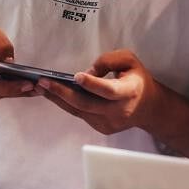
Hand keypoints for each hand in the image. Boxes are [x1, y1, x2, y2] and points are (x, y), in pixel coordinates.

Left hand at [36, 50, 161, 134]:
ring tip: (40, 87)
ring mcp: (109, 123)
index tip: (76, 76)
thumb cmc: (136, 79)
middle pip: (87, 104)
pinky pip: (81, 114)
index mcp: (129, 92)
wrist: (147, 107)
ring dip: (58, 98)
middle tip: (43, 82)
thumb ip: (108, 61)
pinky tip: (53, 94)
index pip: (109, 90)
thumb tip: (86, 73)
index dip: (92, 84)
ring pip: (79, 111)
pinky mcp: (102, 128)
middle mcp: (119, 111)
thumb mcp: (129, 60)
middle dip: (62, 92)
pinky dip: (66, 104)